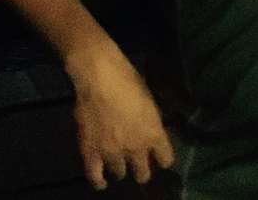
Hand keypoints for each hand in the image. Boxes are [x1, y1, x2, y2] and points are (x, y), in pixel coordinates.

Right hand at [68, 48, 176, 190]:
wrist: (100, 76)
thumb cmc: (129, 79)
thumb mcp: (150, 100)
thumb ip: (151, 122)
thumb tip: (151, 133)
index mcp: (154, 134)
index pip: (166, 160)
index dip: (163, 158)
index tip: (160, 156)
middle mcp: (136, 148)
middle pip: (143, 173)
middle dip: (142, 169)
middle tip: (138, 162)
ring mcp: (113, 153)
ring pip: (120, 173)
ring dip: (121, 168)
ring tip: (119, 162)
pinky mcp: (91, 152)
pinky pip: (95, 176)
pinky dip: (99, 181)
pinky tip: (102, 181)